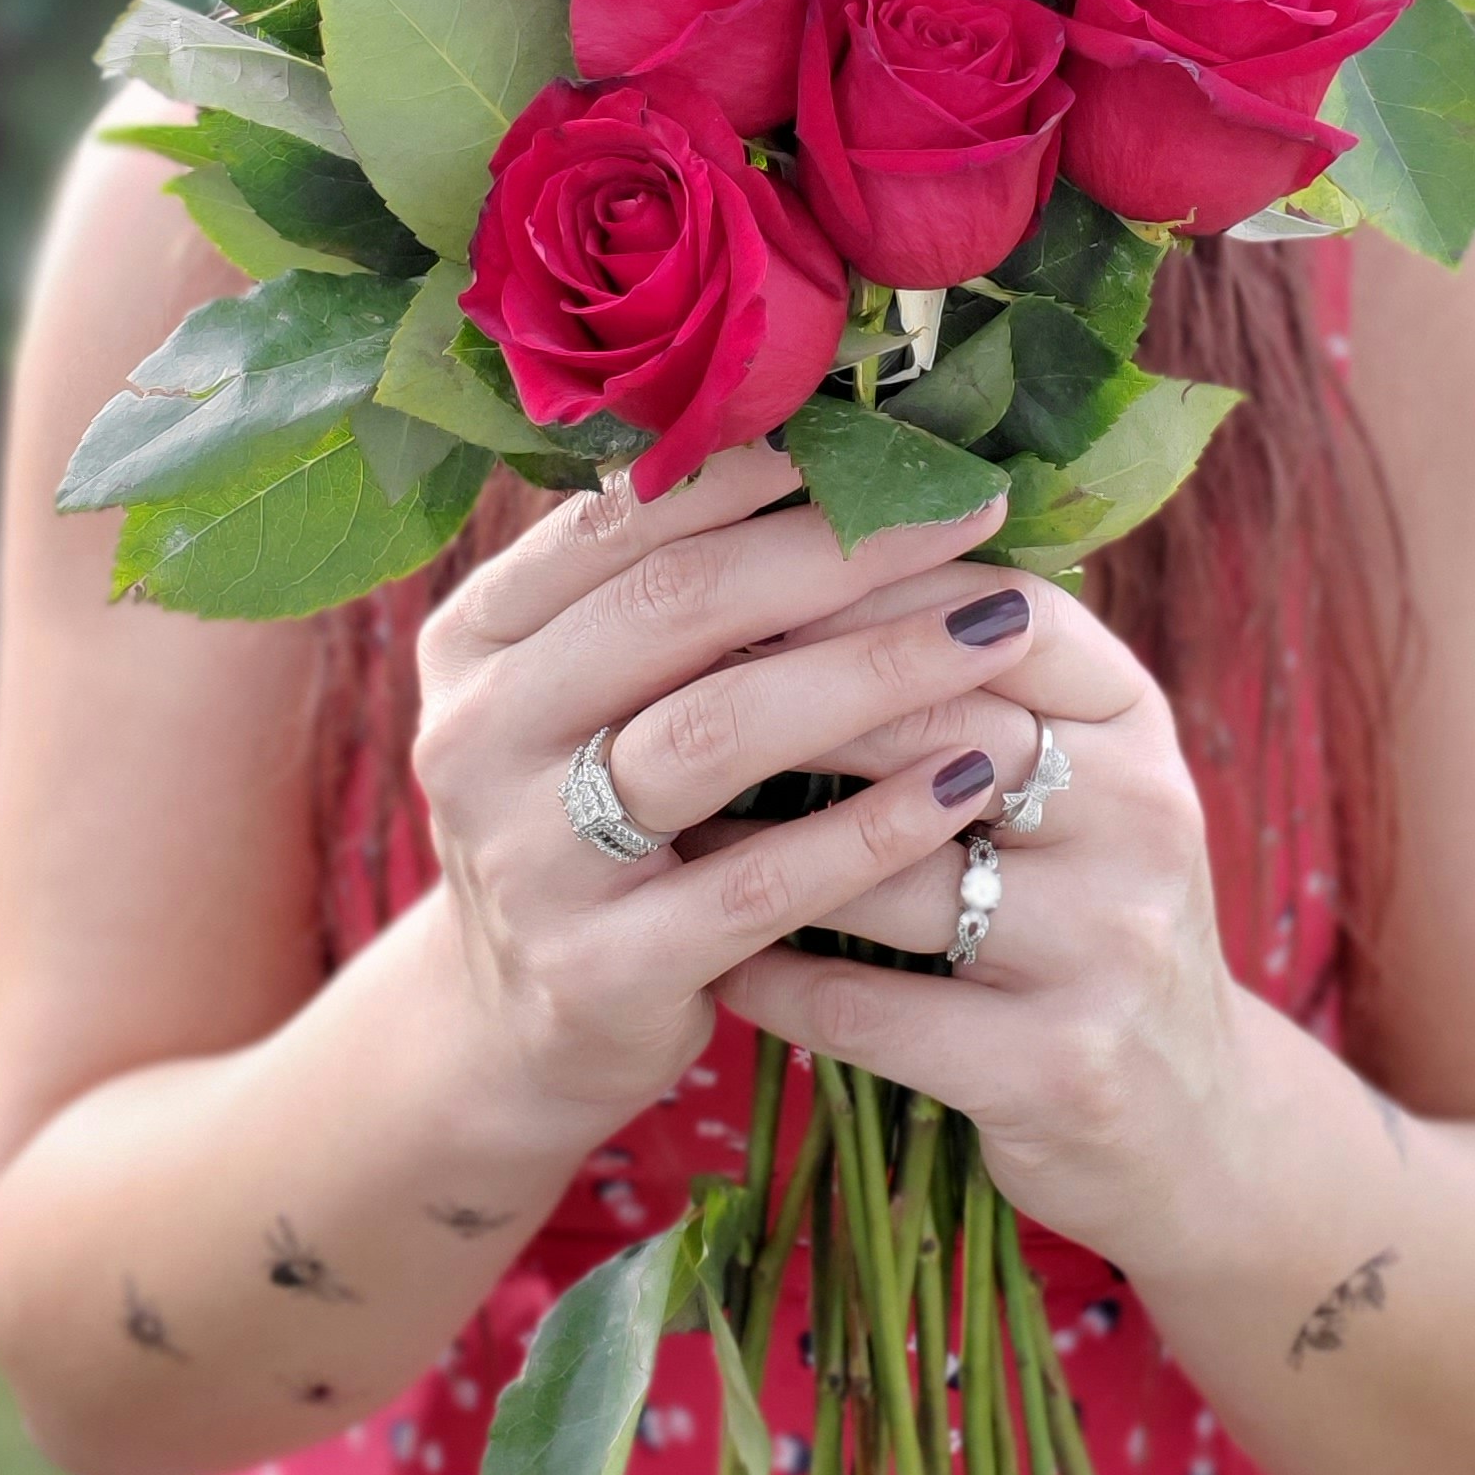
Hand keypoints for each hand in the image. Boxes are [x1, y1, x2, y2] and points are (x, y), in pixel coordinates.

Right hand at [410, 445, 1039, 1142]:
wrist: (517, 1030)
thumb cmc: (595, 820)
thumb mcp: (588, 695)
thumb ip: (666, 588)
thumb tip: (834, 447)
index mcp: (478, 638)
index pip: (624, 518)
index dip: (763, 470)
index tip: (893, 444)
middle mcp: (479, 733)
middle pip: (678, 605)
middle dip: (844, 550)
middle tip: (973, 516)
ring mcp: (530, 857)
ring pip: (719, 730)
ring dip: (876, 670)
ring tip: (997, 631)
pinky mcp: (599, 969)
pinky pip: (760, 881)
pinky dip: (874, 825)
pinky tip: (968, 781)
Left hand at [711, 567, 1241, 1262]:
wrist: (1193, 1128)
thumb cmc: (1086, 914)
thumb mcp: (1073, 780)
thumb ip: (973, 678)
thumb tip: (790, 556)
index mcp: (1139, 722)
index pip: (1002, 612)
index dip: (866, 590)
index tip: (739, 583)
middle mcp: (1144, 816)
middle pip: (937, 722)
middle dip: (786, 704)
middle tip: (660, 690)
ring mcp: (1109, 945)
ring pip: (891, 867)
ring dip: (756, 846)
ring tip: (662, 821)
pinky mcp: (1056, 1067)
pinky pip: (870, 1003)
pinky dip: (774, 977)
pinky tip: (712, 956)